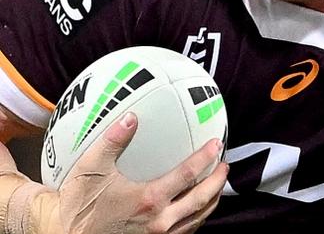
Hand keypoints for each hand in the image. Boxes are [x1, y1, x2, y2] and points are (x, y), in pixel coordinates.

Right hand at [57, 112, 227, 233]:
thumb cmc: (80, 205)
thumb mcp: (91, 168)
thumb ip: (112, 141)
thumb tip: (131, 118)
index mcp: (148, 200)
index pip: (188, 175)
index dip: (205, 158)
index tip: (216, 144)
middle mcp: (159, 221)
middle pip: (202, 199)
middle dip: (218, 181)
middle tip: (224, 165)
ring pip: (198, 218)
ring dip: (212, 200)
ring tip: (218, 184)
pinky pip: (187, 231)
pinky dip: (198, 217)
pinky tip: (197, 208)